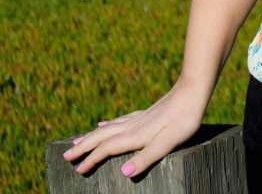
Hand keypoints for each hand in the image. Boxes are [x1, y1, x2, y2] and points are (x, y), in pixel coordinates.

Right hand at [61, 82, 205, 178]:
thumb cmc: (184, 119)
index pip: (106, 149)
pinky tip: (104, 123)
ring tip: (77, 142)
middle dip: (83, 147)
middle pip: (101, 137)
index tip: (77, 170)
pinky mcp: (146, 113)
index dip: (91, 160)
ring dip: (91, 136)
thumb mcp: (168, 143)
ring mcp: (139, 118)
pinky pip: (120, 120)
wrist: (193, 90)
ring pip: (108, 128)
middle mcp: (133, 126)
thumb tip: (123, 172)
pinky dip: (108, 124)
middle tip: (66, 156)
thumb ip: (146, 157)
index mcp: (135, 136)